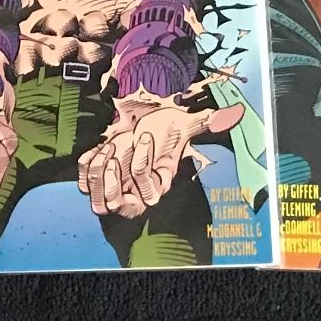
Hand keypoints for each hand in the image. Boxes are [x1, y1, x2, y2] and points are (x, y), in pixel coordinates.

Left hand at [78, 92, 245, 219]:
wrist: (146, 127)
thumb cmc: (165, 129)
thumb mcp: (184, 124)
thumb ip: (207, 122)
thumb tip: (235, 113)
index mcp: (157, 185)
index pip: (149, 195)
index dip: (142, 169)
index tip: (145, 135)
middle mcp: (136, 193)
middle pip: (118, 207)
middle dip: (112, 182)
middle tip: (114, 152)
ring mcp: (115, 188)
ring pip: (98, 203)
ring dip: (98, 174)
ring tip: (106, 148)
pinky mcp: (98, 180)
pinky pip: (84, 185)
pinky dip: (86, 167)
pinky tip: (95, 148)